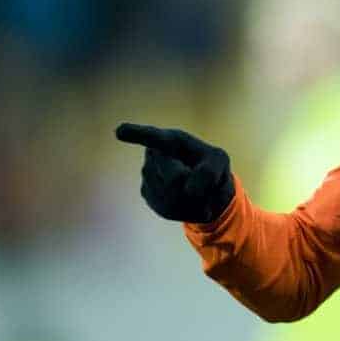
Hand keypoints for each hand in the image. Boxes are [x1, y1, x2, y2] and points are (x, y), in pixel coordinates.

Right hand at [116, 123, 234, 222]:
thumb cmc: (210, 165)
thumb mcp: (220, 162)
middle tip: (201, 181)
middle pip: (176, 179)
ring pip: (174, 197)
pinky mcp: (147, 195)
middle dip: (195, 186)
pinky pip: (172, 209)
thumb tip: (189, 190)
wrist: (203, 187)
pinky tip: (187, 199)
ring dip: (193, 199)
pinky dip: (188, 209)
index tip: (120, 131)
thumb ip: (210, 172)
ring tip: (194, 188)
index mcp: (171, 140)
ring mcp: (147, 175)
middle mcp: (154, 155)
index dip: (137, 134)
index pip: (154, 137)